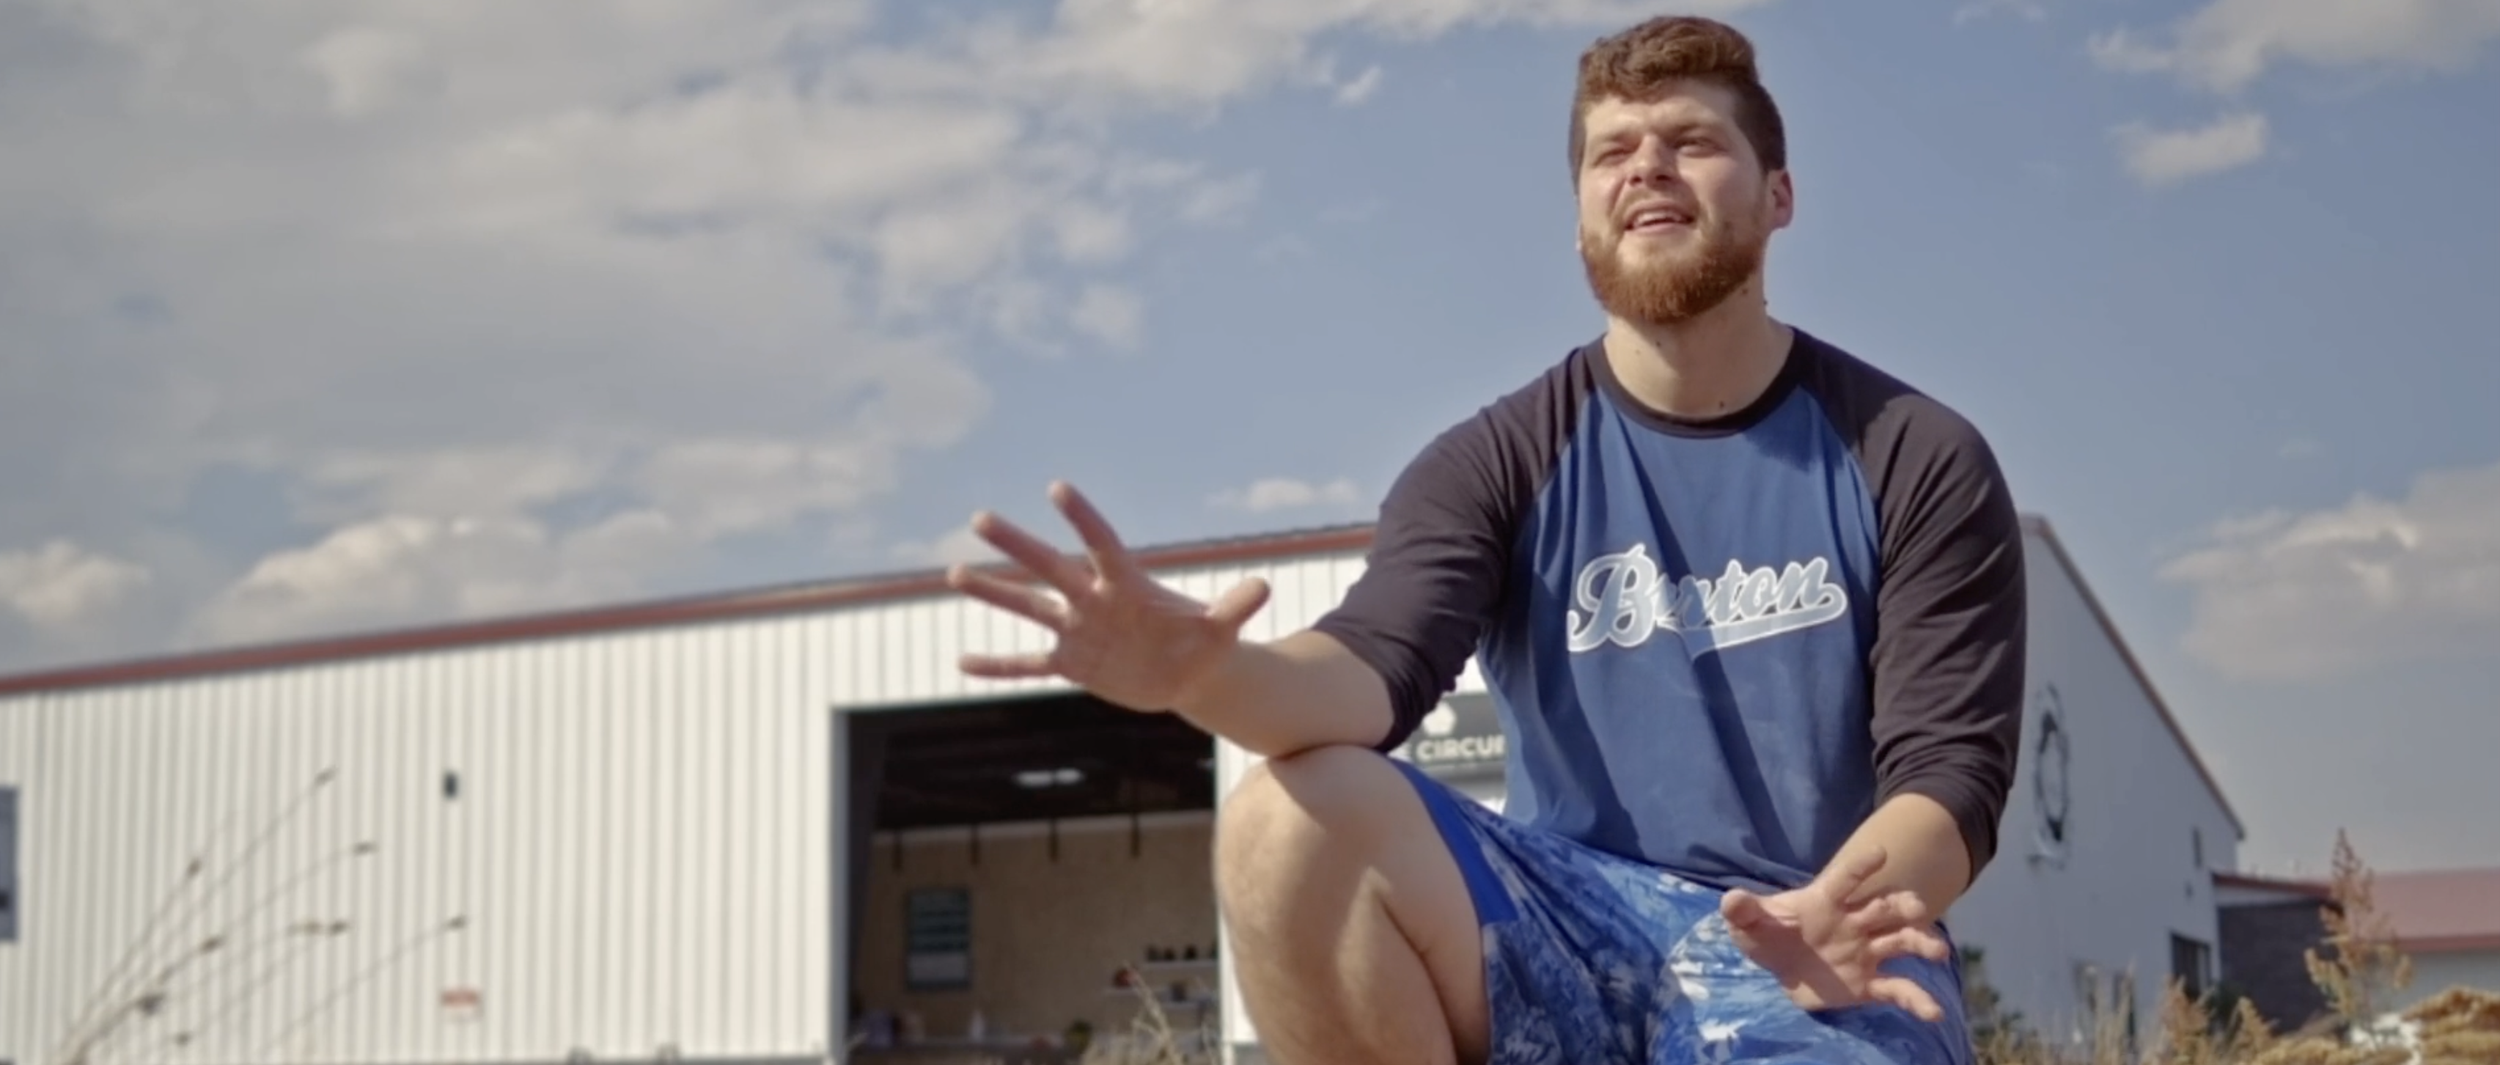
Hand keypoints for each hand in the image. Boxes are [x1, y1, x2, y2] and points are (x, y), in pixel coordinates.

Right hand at [945, 481, 1270, 712]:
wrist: (1186, 672)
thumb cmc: (1204, 642)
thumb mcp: (1221, 629)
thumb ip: (1235, 607)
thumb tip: (1262, 587)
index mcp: (1127, 585)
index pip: (1101, 545)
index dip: (1083, 519)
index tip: (1057, 488)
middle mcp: (1093, 600)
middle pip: (1049, 567)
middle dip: (1018, 545)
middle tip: (980, 518)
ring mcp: (1078, 630)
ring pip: (1028, 607)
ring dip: (993, 592)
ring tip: (951, 574)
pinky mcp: (1072, 663)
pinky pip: (1028, 664)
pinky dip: (998, 665)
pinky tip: (962, 660)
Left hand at [1719, 845, 1953, 1020]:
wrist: (1780, 970)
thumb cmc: (1769, 935)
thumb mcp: (1748, 924)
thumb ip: (1743, 910)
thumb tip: (1730, 898)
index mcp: (1826, 901)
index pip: (1846, 879)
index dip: (1861, 867)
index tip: (1879, 854)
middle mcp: (1854, 922)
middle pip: (1884, 907)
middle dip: (1903, 905)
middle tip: (1916, 910)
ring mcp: (1865, 952)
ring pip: (1900, 942)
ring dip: (1921, 944)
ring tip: (1937, 952)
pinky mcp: (1868, 984)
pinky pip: (1897, 989)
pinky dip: (1917, 1000)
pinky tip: (1934, 1013)